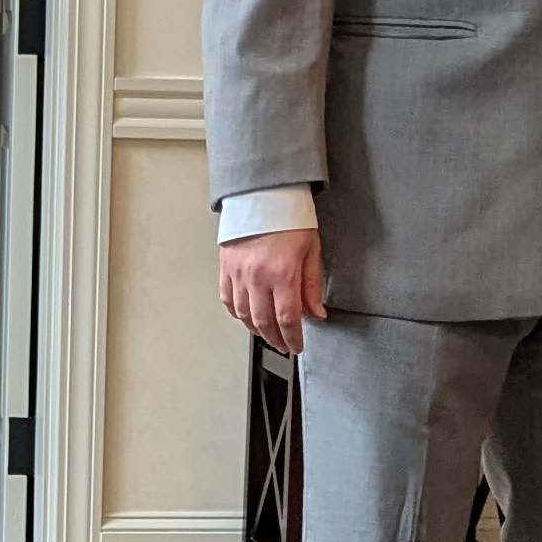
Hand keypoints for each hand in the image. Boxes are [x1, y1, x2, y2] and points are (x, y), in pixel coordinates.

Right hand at [219, 227, 326, 355]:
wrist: (262, 195)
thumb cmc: (288, 218)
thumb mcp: (311, 250)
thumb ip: (311, 286)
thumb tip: (316, 313)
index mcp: (282, 274)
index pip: (287, 319)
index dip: (293, 338)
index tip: (297, 346)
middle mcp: (257, 277)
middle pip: (264, 322)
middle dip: (275, 339)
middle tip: (283, 345)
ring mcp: (238, 274)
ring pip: (244, 315)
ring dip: (257, 330)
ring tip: (267, 335)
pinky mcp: (226, 268)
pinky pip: (228, 300)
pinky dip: (237, 314)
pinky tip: (247, 317)